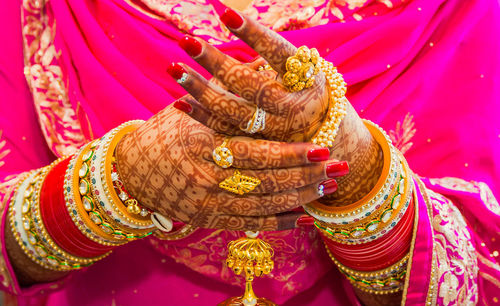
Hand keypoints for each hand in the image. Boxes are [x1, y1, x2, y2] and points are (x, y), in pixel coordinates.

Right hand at [116, 106, 347, 230]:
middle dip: (307, 177)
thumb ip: (226, 101)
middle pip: (266, 183)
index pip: (255, 154)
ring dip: (299, 199)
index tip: (323, 149)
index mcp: (201, 146)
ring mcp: (206, 204)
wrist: (130, 171)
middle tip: (339, 170)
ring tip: (328, 189)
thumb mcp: (191, 111)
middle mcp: (205, 179)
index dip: (291, 154)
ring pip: (262, 206)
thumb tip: (264, 73)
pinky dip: (279, 224)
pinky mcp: (208, 220)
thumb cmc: (164, 134)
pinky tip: (304, 219)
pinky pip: (249, 226)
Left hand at [169, 8, 382, 204]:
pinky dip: (203, 117)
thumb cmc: (307, 92)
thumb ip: (270, 56)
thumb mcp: (301, 71)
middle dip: (217, 62)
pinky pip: (228, 131)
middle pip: (251, 86)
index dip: (253, 34)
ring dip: (201, 90)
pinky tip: (180, 102)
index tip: (225, 13)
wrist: (329, 138)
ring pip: (234, 111)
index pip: (279, 53)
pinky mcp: (261, 146)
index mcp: (308, 80)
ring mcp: (276, 131)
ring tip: (174, 68)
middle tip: (187, 41)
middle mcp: (294, 108)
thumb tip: (231, 24)